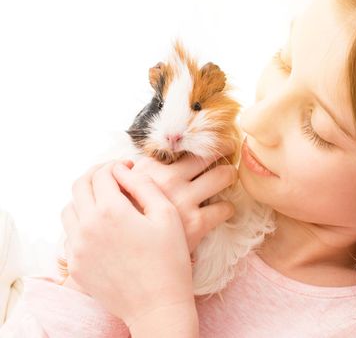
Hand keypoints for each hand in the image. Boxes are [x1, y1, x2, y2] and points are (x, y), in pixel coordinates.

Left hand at [61, 160, 196, 327]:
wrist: (158, 306)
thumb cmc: (169, 259)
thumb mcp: (166, 215)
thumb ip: (143, 184)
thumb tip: (123, 170)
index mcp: (111, 211)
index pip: (102, 175)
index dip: (115, 166)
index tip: (127, 167)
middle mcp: (88, 226)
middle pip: (79, 186)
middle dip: (96, 175)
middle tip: (112, 176)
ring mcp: (78, 248)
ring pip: (69, 209)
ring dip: (85, 198)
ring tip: (104, 200)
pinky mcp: (76, 265)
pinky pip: (70, 234)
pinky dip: (81, 222)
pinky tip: (100, 227)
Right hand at [128, 146, 237, 252]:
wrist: (129, 256)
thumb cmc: (128, 221)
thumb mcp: (123, 190)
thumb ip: (139, 172)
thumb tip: (150, 158)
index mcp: (149, 168)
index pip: (182, 145)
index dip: (199, 141)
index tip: (208, 139)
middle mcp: (167, 180)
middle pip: (207, 153)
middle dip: (224, 149)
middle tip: (230, 149)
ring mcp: (183, 200)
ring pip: (223, 175)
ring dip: (230, 175)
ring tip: (228, 177)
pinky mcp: (196, 223)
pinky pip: (225, 208)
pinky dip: (227, 208)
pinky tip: (222, 210)